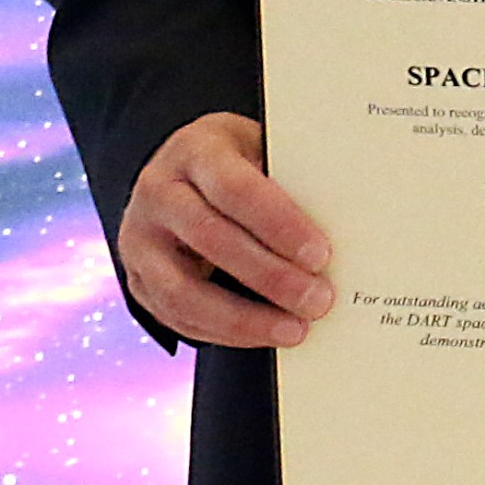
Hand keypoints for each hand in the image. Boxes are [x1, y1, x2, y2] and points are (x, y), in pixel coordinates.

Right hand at [116, 112, 334, 347]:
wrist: (181, 172)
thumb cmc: (240, 162)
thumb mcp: (262, 149)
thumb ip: (292, 180)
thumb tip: (347, 225)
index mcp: (195, 151)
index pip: (235, 188)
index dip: (279, 224)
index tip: (321, 255)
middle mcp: (157, 192)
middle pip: (212, 240)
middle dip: (271, 277)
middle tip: (319, 300)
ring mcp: (140, 239)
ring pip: (183, 290)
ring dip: (244, 319)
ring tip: (295, 330)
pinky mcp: (138, 279)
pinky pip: (177, 316)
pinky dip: (224, 332)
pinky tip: (264, 335)